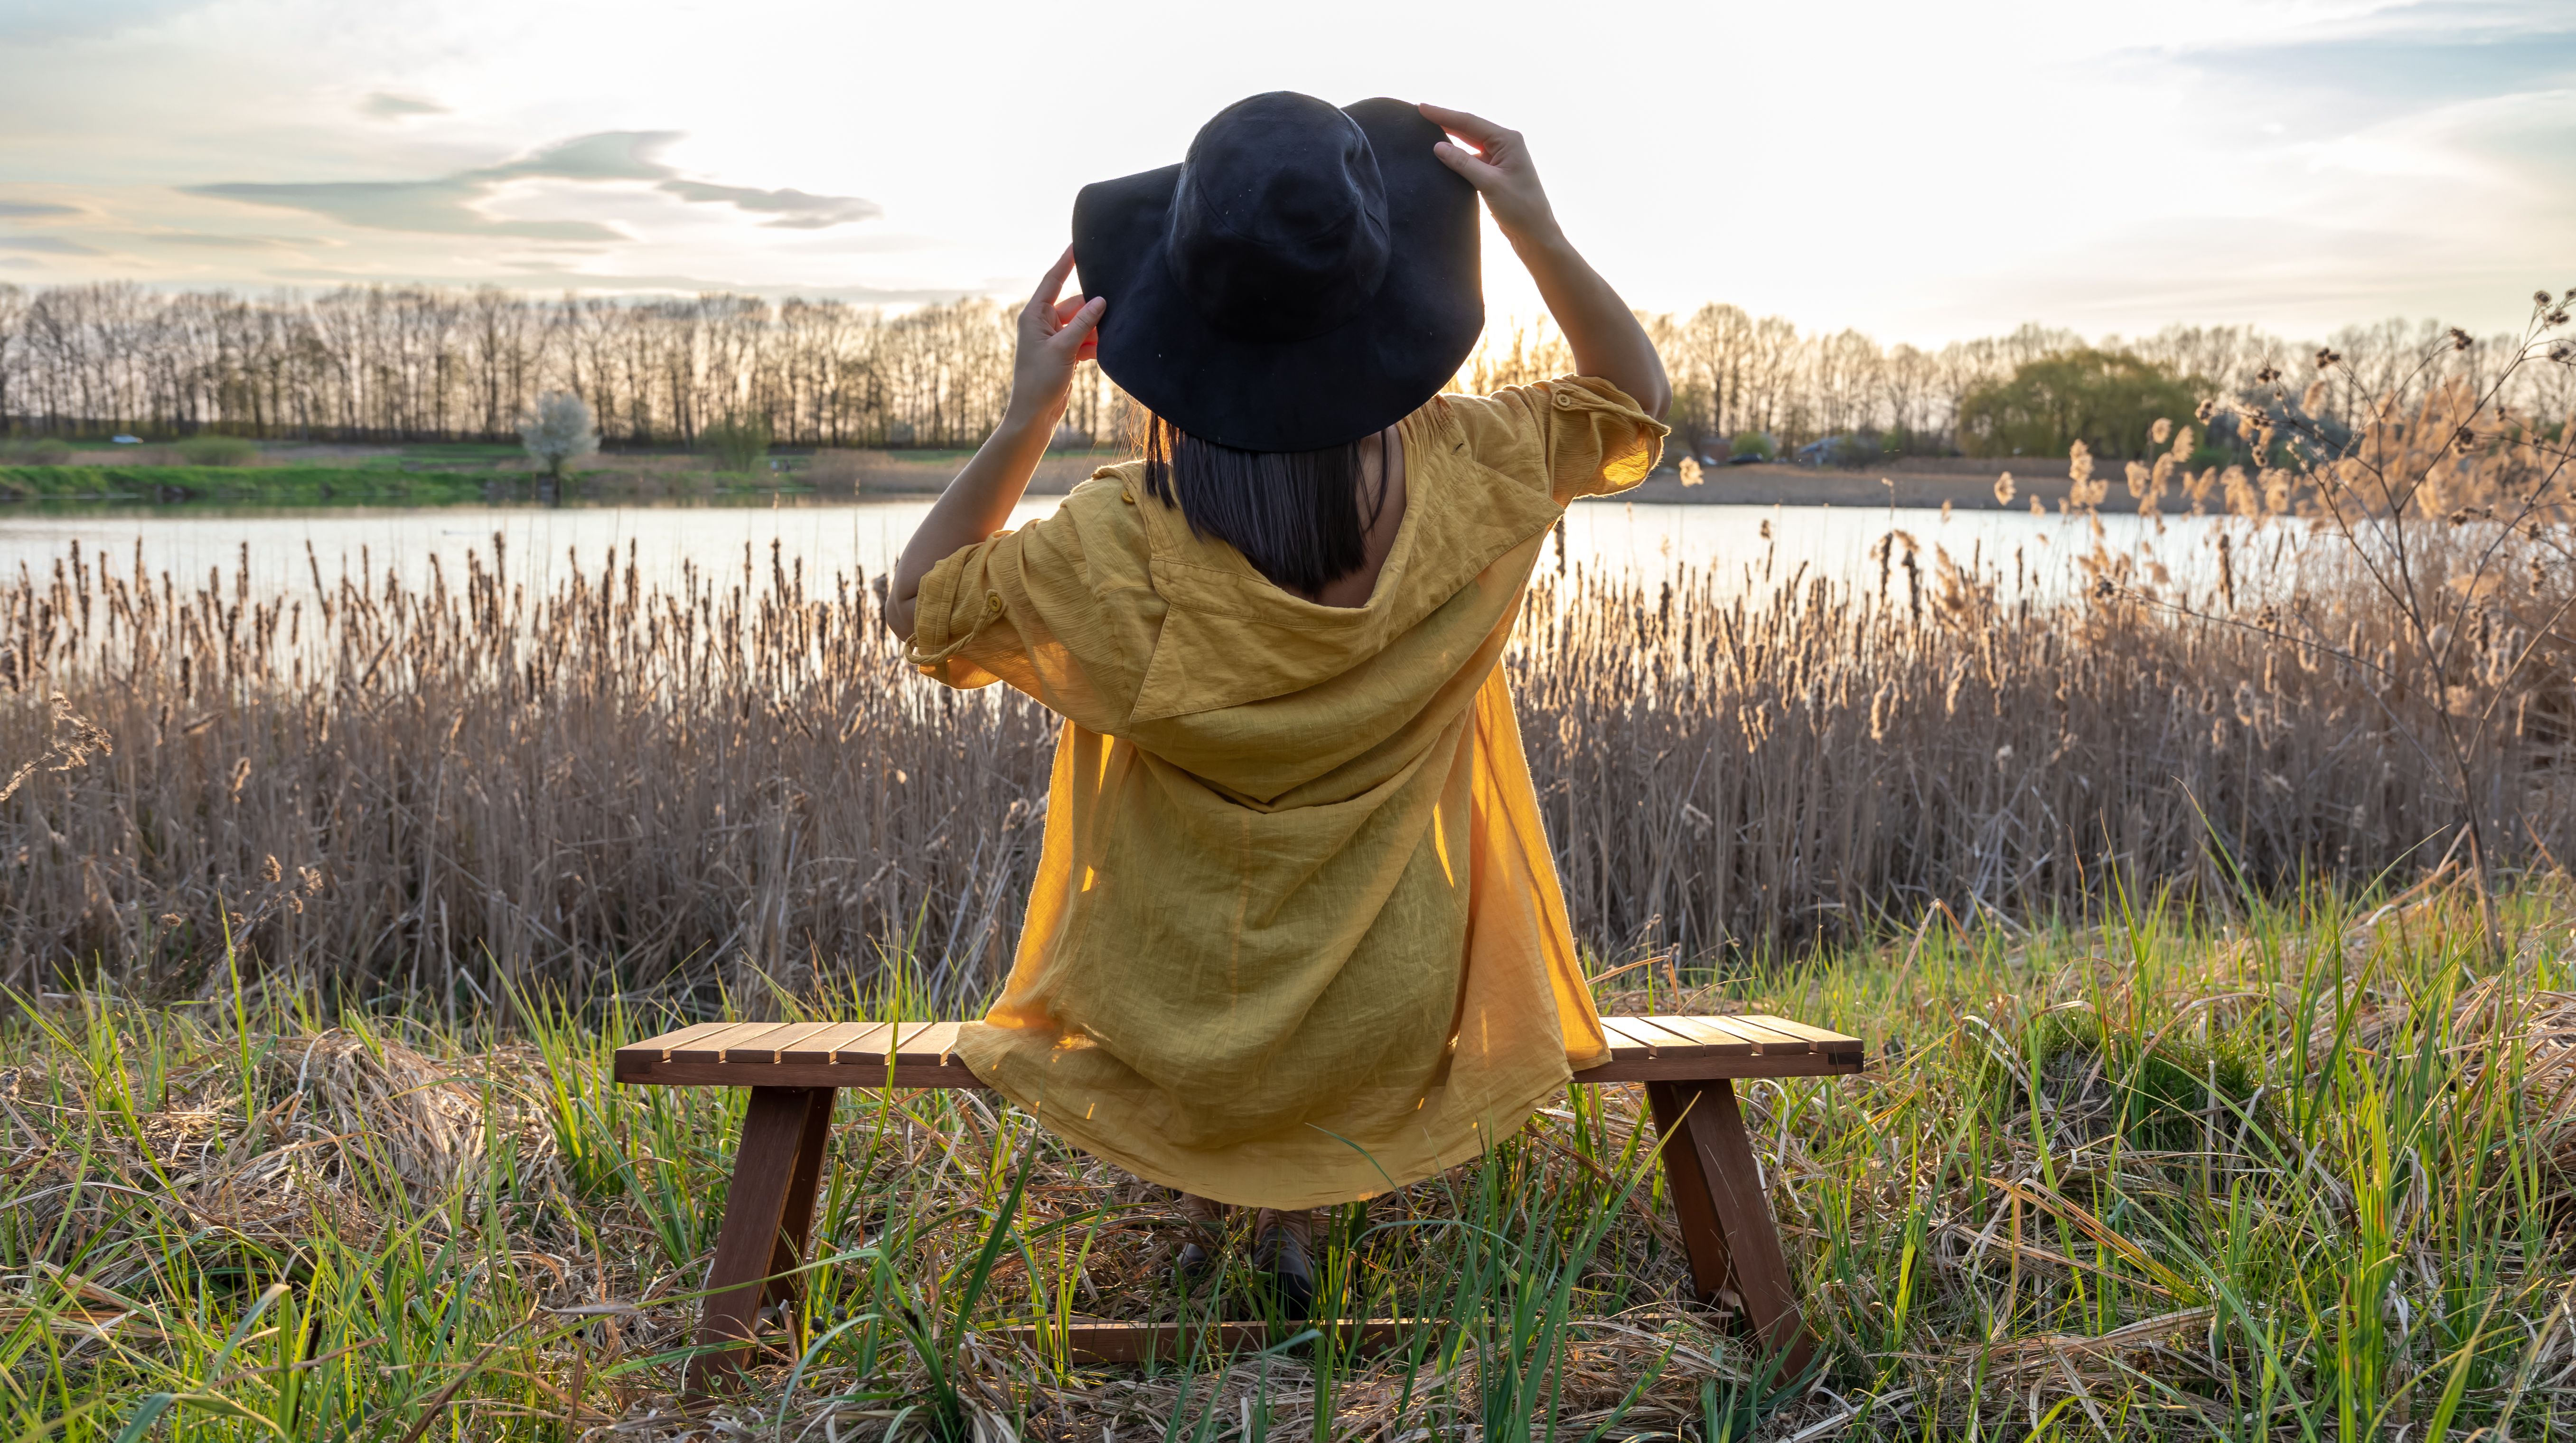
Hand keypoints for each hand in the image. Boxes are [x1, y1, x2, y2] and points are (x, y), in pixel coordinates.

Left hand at [1005, 246, 1106, 430]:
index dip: (1066, 262)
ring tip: (1109, 334)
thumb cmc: (1040, 381)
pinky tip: (1103, 350)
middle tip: (1114, 308)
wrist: (1035, 414)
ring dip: (1094, 329)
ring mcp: (1053, 338)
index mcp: (1034, 316)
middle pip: (1073, 304)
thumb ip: (1083, 322)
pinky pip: (1083, 339)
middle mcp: (1042, 323)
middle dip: (1091, 309)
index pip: (1053, 281)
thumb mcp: (1064, 348)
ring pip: (1081, 323)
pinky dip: (1092, 344)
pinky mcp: (1063, 353)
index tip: (1077, 244)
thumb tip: (1101, 300)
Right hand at [1419, 102, 1559, 244]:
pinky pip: (1472, 158)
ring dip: (1450, 137)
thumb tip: (1438, 147)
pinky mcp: (1495, 172)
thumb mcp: (1489, 184)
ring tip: (1426, 130)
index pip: (1469, 122)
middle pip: (1469, 128)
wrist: (1535, 233)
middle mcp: (1505, 144)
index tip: (1421, 107)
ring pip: (1469, 143)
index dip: (1444, 114)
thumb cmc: (1520, 208)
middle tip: (1420, 113)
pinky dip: (1457, 156)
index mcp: (1507, 140)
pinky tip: (1442, 156)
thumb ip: (1463, 163)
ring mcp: (1500, 158)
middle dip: (1445, 121)